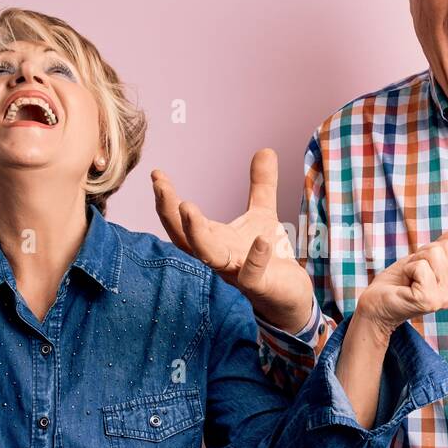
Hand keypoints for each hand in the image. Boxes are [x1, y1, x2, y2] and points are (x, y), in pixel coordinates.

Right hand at [152, 149, 313, 332]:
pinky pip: (252, 274)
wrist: (290, 297)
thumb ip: (261, 186)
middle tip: (160, 186)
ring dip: (196, 233)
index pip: (181, 221)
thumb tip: (265, 149)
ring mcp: (237, 273)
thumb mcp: (262, 216)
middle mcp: (218, 257)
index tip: (157, 174)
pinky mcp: (261, 286)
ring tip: (188, 207)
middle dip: (170, 213)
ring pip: (209, 257)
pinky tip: (261, 239)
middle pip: (184, 238)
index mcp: (214, 240)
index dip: (167, 199)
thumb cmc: (269, 259)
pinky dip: (255, 258)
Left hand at [355, 226, 447, 339]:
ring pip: (435, 254)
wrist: (376, 304)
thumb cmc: (399, 281)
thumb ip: (447, 245)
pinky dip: (407, 269)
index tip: (424, 265)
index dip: (437, 247)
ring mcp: (444, 298)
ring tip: (409, 278)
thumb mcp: (425, 258)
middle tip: (414, 272)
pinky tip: (405, 285)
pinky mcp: (429, 299)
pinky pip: (421, 266)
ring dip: (415, 261)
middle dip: (425, 253)